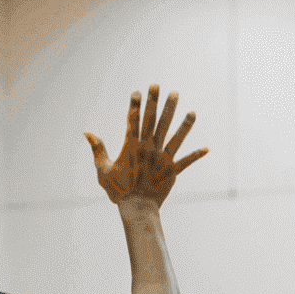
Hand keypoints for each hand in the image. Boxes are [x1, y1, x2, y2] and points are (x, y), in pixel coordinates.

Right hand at [85, 85, 207, 207]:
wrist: (137, 208)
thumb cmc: (118, 190)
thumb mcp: (103, 170)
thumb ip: (97, 149)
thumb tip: (87, 132)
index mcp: (131, 147)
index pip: (133, 120)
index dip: (135, 104)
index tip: (137, 92)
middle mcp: (149, 149)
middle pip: (154, 120)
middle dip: (156, 102)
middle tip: (159, 86)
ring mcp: (162, 159)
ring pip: (175, 136)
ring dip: (183, 122)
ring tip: (192, 110)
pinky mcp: (172, 170)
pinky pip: (186, 161)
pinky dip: (196, 156)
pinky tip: (207, 149)